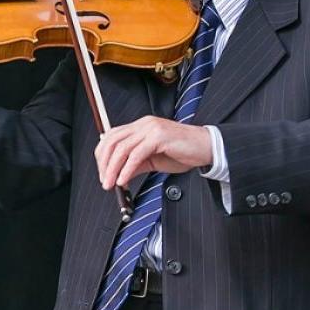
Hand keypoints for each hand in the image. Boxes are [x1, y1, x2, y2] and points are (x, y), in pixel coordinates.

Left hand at [95, 116, 212, 188]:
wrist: (207, 148)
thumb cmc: (183, 153)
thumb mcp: (154, 159)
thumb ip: (136, 163)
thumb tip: (118, 175)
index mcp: (141, 126)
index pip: (112, 137)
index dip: (103, 156)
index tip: (103, 173)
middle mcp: (144, 124)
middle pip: (112, 141)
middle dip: (104, 163)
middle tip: (104, 181)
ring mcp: (151, 129)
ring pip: (122, 148)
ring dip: (113, 169)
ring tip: (111, 184)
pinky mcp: (159, 137)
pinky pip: (136, 154)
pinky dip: (127, 169)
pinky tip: (124, 180)